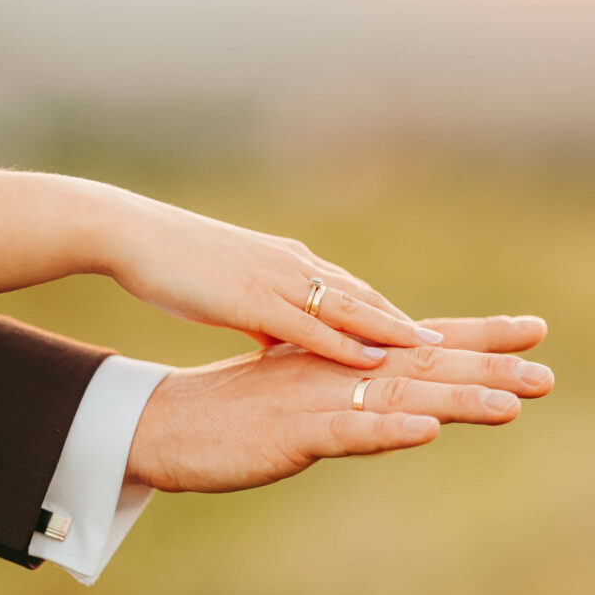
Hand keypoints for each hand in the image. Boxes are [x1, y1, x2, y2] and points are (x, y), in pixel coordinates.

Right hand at [108, 188, 443, 368]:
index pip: (356, 296)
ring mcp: (277, 282)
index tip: (431, 341)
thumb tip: (276, 337)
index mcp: (291, 266)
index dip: (394, 319)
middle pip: (368, 300)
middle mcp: (296, 269)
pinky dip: (344, 343)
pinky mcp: (253, 299)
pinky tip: (372, 360)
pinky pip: (308, 326)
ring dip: (395, 332)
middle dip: (412, 325)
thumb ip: (262, 314)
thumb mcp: (231, 293)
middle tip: (459, 343)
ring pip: (350, 310)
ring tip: (438, 354)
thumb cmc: (177, 263)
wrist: (135, 234)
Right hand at [125, 315, 552, 492]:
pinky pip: (345, 429)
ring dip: (456, 398)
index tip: (529, 330)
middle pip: (422, 361)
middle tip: (547, 372)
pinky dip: (386, 430)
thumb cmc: (225, 402)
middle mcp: (335, 362)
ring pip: (396, 393)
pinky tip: (426, 432)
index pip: (418, 338)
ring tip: (513, 404)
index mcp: (338, 350)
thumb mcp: (290, 383)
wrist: (163, 417)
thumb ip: (335, 373)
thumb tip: (370, 370)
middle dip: (489, 364)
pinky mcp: (288, 428)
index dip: (476, 334)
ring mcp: (314, 394)